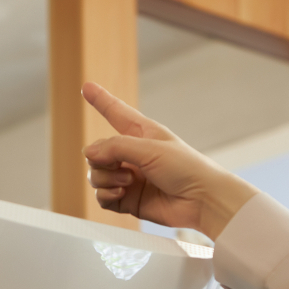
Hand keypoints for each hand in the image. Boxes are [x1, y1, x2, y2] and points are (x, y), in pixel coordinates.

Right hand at [81, 82, 257, 239]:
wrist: (201, 201)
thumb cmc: (186, 168)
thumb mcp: (149, 148)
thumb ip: (115, 147)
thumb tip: (89, 152)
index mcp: (141, 133)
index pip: (116, 112)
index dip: (101, 100)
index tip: (87, 87)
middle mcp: (132, 155)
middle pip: (97, 152)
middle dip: (101, 159)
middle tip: (119, 165)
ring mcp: (129, 178)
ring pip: (96, 175)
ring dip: (105, 179)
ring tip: (127, 182)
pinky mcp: (128, 200)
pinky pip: (102, 197)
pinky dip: (106, 195)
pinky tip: (121, 194)